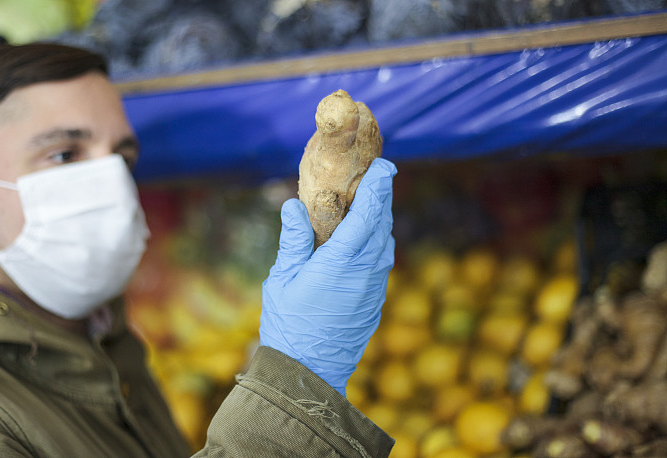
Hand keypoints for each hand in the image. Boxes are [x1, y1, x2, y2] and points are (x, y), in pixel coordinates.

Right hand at [260, 158, 396, 395]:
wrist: (307, 372)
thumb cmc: (288, 325)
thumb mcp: (282, 279)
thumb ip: (293, 241)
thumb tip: (293, 205)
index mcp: (340, 263)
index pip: (366, 216)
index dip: (378, 188)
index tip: (384, 166)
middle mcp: (365, 273)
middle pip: (382, 225)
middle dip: (383, 196)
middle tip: (380, 172)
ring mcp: (374, 289)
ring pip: (385, 244)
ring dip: (382, 219)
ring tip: (372, 200)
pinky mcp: (374, 301)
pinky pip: (382, 262)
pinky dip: (377, 242)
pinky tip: (365, 238)